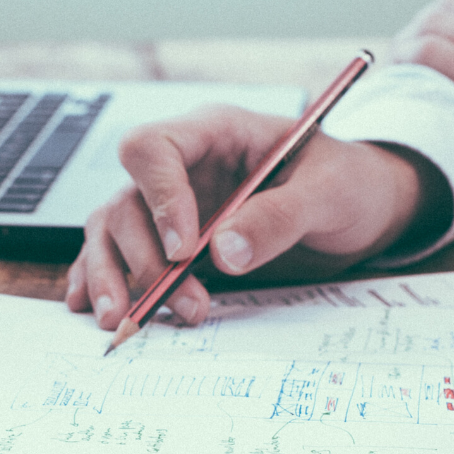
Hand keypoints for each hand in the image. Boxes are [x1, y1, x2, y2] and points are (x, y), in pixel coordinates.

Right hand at [66, 106, 449, 328]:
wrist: (362, 207)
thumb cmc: (348, 183)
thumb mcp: (329, 193)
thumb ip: (278, 217)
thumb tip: (223, 253)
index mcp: (215, 133)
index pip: (153, 148)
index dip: (159, 198)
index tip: (183, 250)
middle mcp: (182, 166)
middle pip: (126, 201)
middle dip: (144, 258)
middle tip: (184, 304)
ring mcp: (170, 204)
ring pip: (112, 231)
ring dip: (113, 276)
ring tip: (125, 320)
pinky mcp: (169, 240)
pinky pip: (118, 254)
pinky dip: (100, 279)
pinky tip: (91, 307)